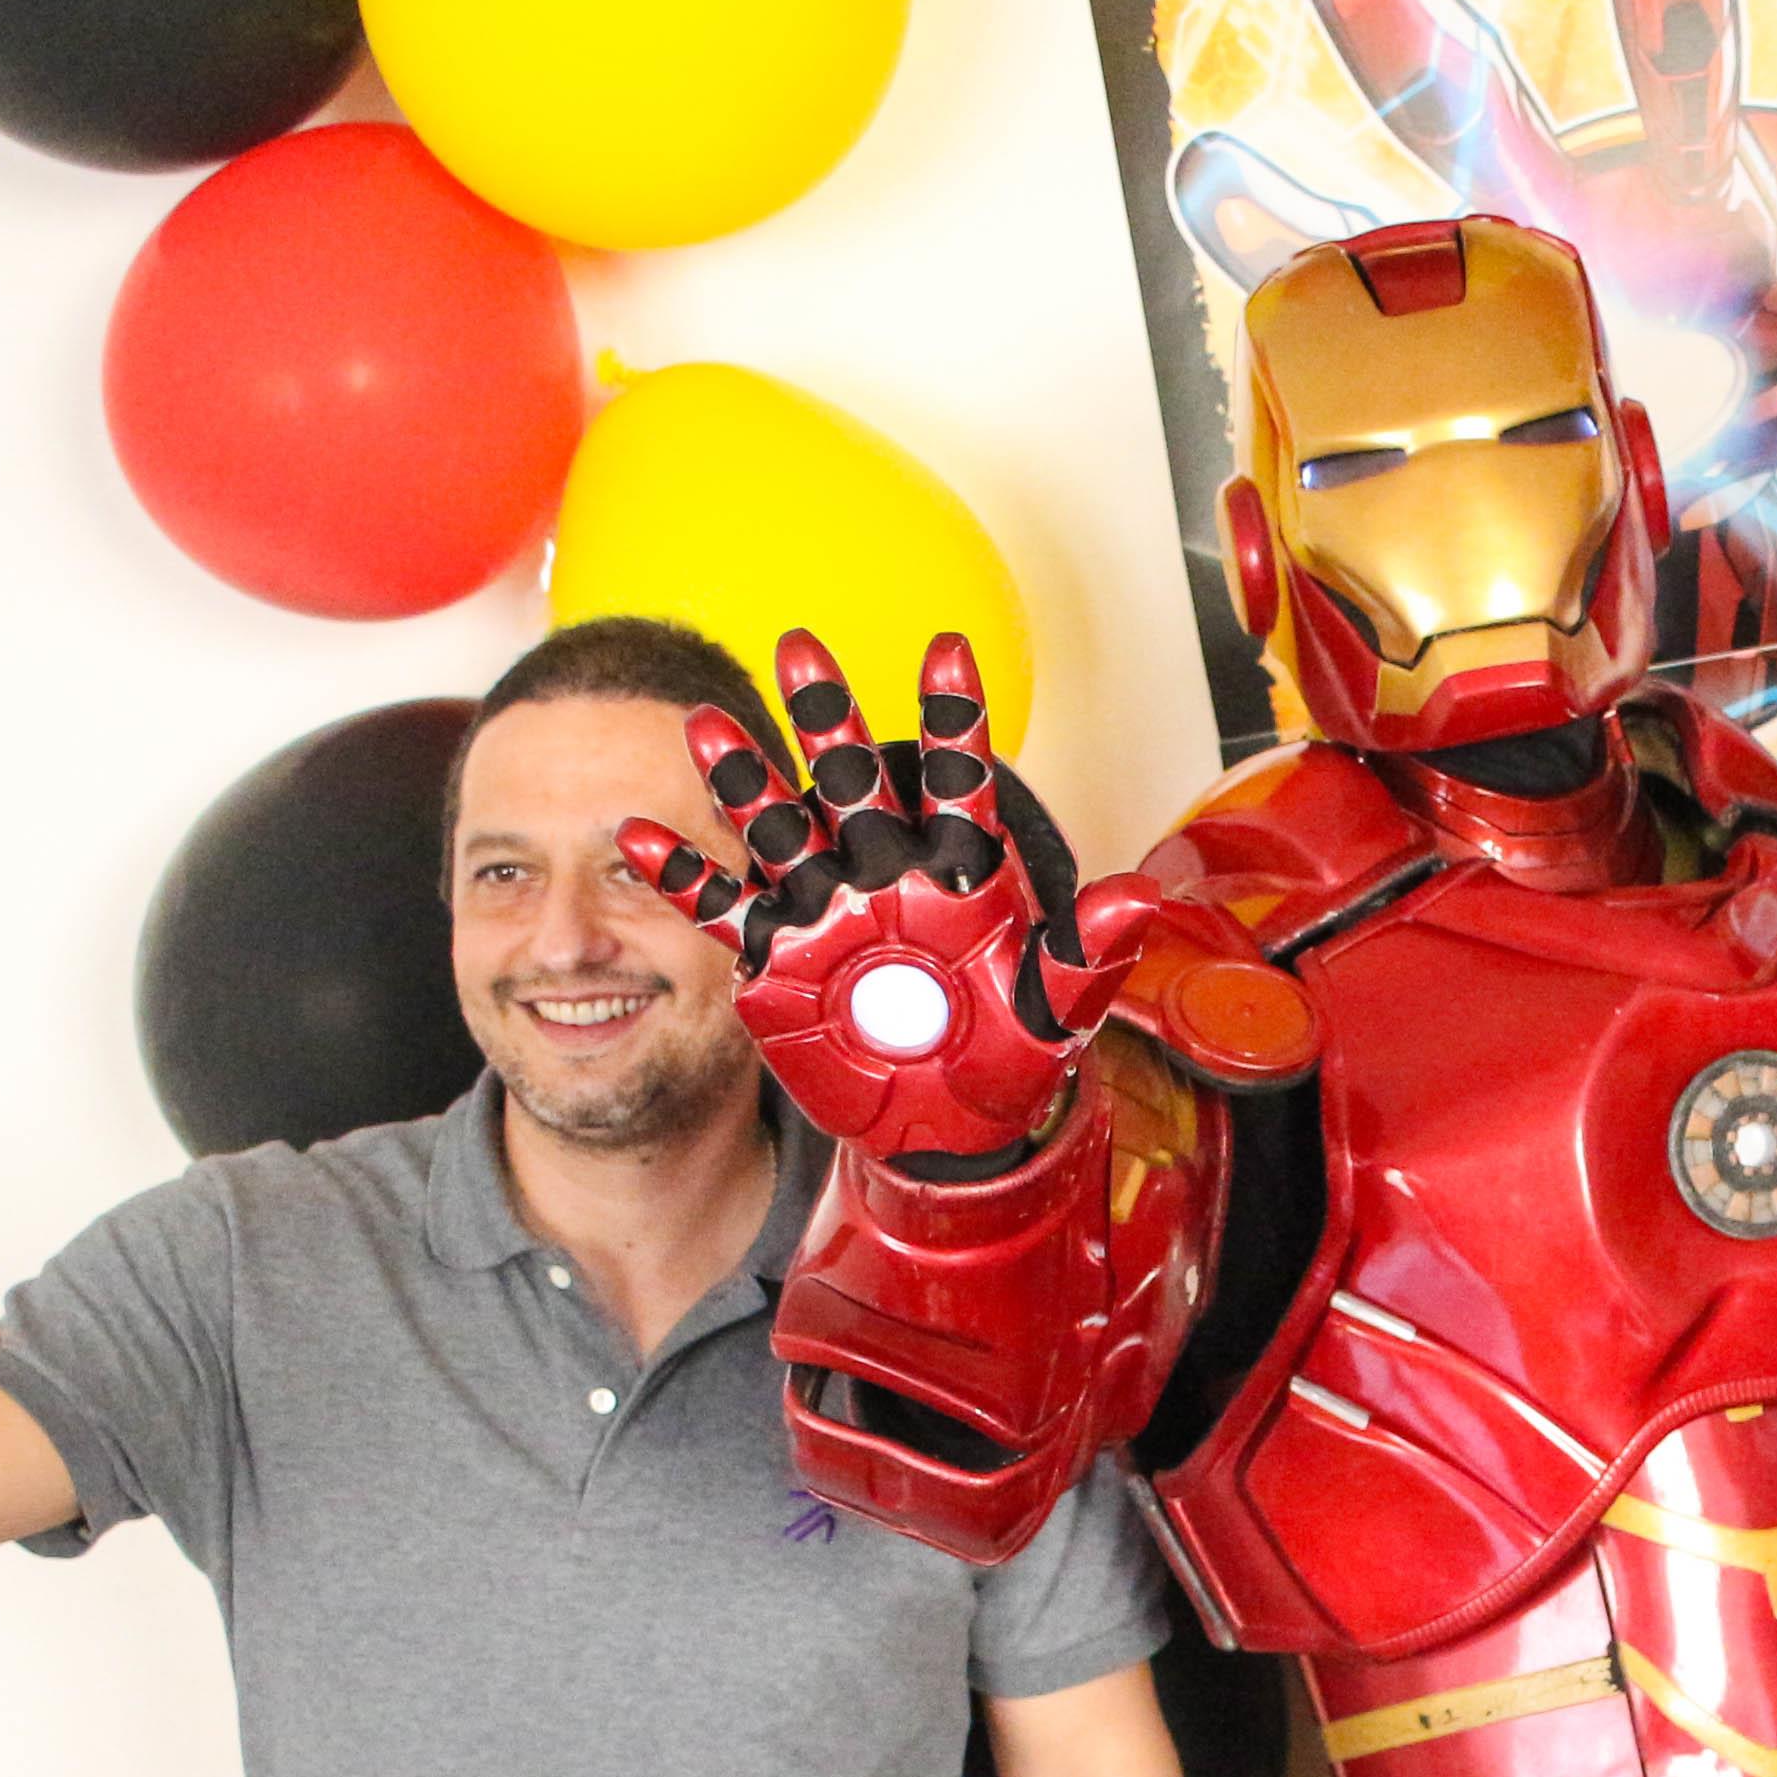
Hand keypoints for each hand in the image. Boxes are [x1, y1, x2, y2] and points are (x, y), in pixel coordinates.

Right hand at [619, 632, 1312, 1163]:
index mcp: (960, 874)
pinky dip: (681, 875)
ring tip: (710, 724)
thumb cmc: (1010, 1058)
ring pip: (779, 830)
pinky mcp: (779, 960)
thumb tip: (1142, 897)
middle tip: (801, 648)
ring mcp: (826, 912)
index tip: (948, 651)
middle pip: (852, 783)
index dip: (953, 717)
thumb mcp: (1057, 1012)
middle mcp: (885, 875)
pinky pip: (722, 910)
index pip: (959, 780)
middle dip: (827, 720)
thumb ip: (1087, 953)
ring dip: (745, 782)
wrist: (951, 1128)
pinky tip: (635, 831)